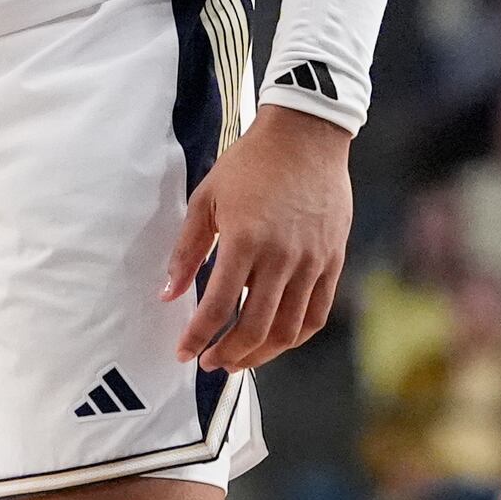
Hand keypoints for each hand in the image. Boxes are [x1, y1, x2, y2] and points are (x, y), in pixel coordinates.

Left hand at [160, 104, 352, 370]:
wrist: (306, 136)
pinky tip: (275, 341)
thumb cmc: (250, 163)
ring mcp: (311, 261)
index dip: (197, 338)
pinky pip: (316, 314)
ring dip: (260, 353)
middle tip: (209, 362)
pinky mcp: (332, 261)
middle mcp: (281, 257)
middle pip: (254, 328)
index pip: (218, 307)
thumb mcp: (207, 198)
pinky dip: (295, 337)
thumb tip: (168, 295)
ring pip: (288, 330)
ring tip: (238, 359)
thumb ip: (187, 250)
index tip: (183, 353)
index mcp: (245, 240)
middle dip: (227, 355)